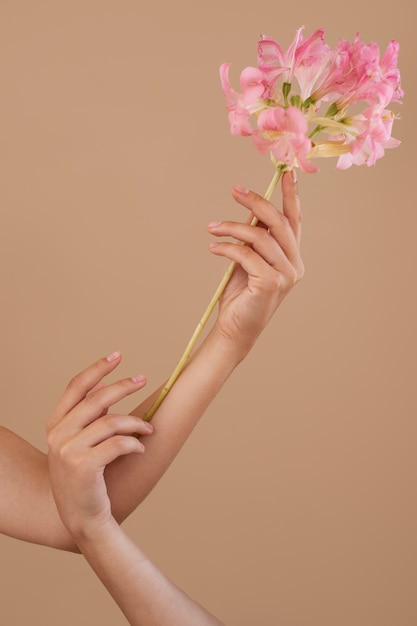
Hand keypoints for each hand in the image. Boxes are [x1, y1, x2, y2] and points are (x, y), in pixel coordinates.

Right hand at [46, 353, 152, 539]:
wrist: (81, 518)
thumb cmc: (86, 478)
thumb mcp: (79, 444)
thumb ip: (88, 418)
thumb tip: (108, 385)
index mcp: (55, 425)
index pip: (75, 387)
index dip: (97, 368)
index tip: (117, 355)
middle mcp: (58, 435)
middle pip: (97, 398)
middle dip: (123, 385)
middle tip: (143, 379)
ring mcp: (68, 451)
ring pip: (111, 421)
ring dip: (136, 422)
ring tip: (149, 428)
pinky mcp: (84, 467)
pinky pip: (117, 444)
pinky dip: (134, 443)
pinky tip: (141, 448)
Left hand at [208, 171, 303, 356]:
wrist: (235, 328)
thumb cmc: (241, 294)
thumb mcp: (248, 259)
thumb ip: (255, 237)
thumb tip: (251, 209)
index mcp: (292, 257)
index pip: (294, 220)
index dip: (291, 195)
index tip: (286, 172)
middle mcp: (295, 265)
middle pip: (278, 222)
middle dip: (256, 202)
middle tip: (235, 190)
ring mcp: (285, 275)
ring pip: (260, 237)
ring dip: (233, 227)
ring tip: (213, 227)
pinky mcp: (270, 284)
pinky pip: (247, 255)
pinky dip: (227, 247)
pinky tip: (214, 247)